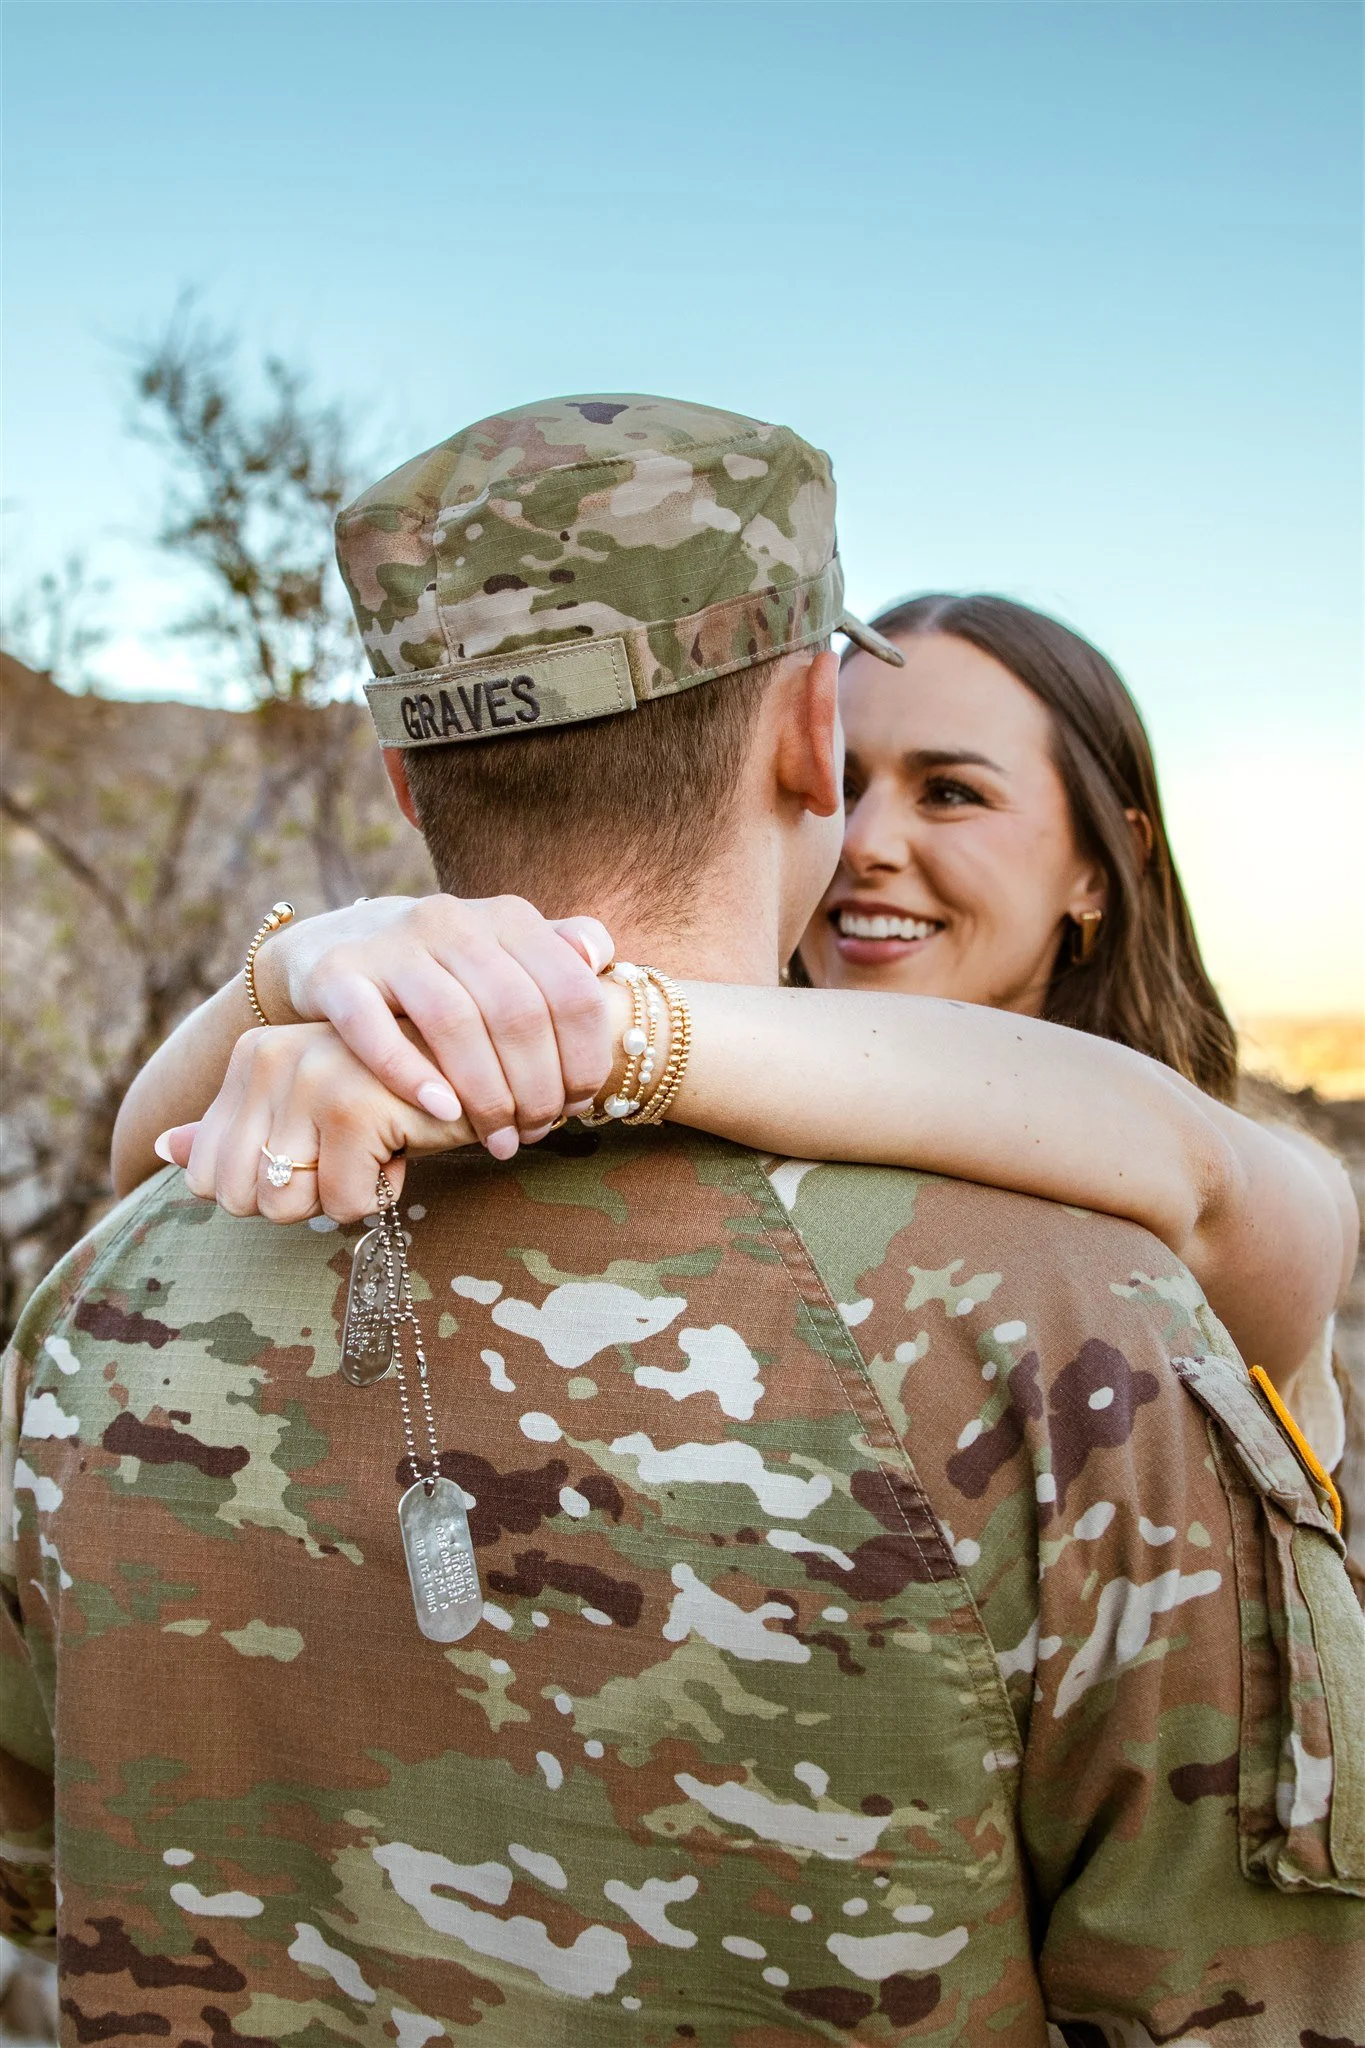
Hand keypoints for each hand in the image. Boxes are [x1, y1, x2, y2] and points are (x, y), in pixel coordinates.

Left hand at [160, 1022, 475, 1222]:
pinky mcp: (353, 1105)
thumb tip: (160, 1148)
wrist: (490, 1065)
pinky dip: (380, 1197)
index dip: (273, 1187)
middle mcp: (270, 1057)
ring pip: (286, 1206)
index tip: (324, 1150)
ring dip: (342, 1199)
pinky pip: (343, 1205)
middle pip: (241, 1198)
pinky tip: (406, 1148)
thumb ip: (236, 1128)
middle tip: (351, 1157)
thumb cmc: (404, 1091)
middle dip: (302, 1200)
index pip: (209, 1177)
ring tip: (378, 1149)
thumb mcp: (311, 1109)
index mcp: (252, 1055)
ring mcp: (309, 1077)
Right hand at [254, 894, 615, 1158]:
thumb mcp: (503, 953)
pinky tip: (441, 1113)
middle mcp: (452, 920)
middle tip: (536, 1133)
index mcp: (507, 917)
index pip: (570, 990)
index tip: (580, 1105)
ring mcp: (391, 943)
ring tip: (496, 1140)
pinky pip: (374, 1027)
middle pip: (517, 1011)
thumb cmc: (440, 972)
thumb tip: (599, 955)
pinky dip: (410, 1074)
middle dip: (537, 1086)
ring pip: (454, 1021)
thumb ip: (557, 953)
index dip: (585, 1057)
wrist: (331, 953)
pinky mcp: (337, 974)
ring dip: (485, 1093)